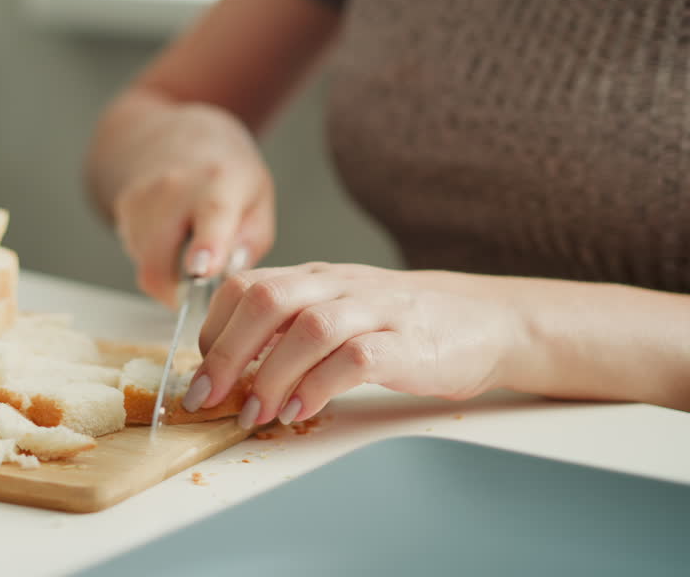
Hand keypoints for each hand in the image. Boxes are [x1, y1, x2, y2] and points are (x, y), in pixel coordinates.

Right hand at [110, 102, 274, 306]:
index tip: (202, 269)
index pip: (210, 216)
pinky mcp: (123, 210)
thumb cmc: (226, 176)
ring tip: (189, 246)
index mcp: (219, 183)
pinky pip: (138, 256)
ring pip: (147, 265)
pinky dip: (157, 259)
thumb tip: (223, 279)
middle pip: (159, 260)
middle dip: (178, 291)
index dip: (206, 246)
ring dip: (170, 273)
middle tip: (201, 289)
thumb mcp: (258, 202)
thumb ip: (249, 244)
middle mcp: (174, 187)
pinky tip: (172, 236)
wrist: (181, 137)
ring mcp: (142, 198)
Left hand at [182, 263, 526, 426]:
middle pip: (266, 299)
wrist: (489, 321)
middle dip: (226, 352)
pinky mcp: (408, 344)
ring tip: (255, 413)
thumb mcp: (338, 311)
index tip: (202, 371)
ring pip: (307, 328)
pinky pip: (355, 359)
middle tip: (208, 396)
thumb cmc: (402, 325)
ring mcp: (376, 312)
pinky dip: (320, 388)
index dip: (214, 327)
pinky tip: (301, 412)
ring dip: (270, 376)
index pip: (246, 285)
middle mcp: (340, 286)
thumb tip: (229, 365)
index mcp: (316, 277)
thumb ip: (289, 329)